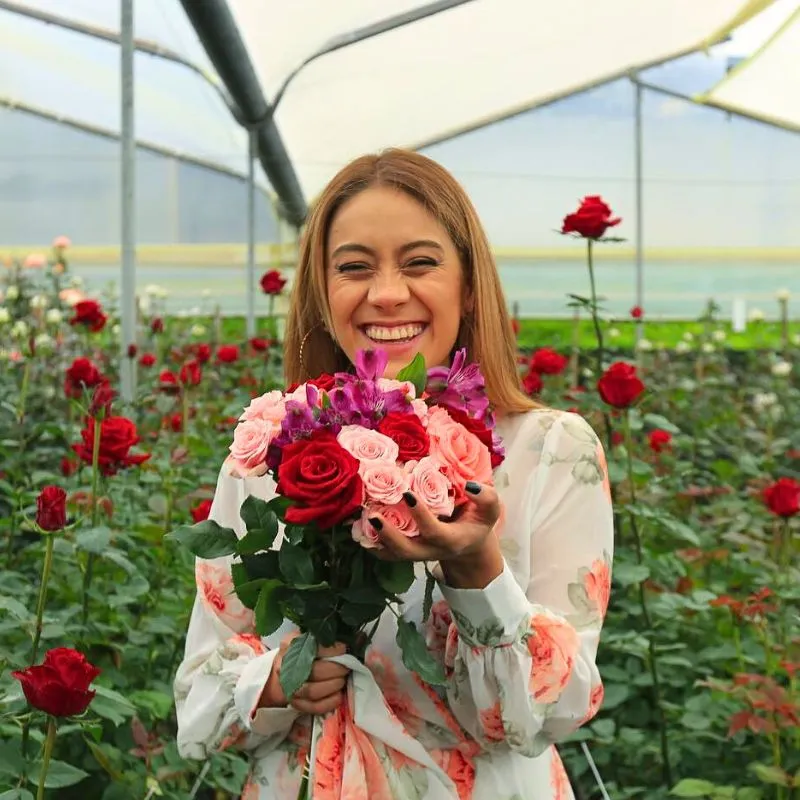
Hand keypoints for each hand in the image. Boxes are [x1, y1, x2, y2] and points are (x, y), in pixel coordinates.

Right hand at [259, 638, 349, 714]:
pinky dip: (330, 702)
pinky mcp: (296, 704)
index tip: (344, 649)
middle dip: (336, 670)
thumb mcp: (310, 636)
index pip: (312, 647)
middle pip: (313, 671)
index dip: (331, 650)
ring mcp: (289, 688)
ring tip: (343, 679)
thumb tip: (359, 637)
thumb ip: (331, 636)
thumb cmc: (301, 650)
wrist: (280, 671)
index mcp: (289, 645)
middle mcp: (285, 667)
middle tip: (347, 666)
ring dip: (333, 686)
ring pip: (312, 691)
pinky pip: (314, 707)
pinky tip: (339, 694)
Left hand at [371, 482, 502, 583]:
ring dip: (374, 538)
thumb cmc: (478, 521)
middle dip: (388, 535)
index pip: (434, 531)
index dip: (421, 515)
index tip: (407, 493)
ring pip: (392, 554)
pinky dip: (371, 542)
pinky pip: (385, 553)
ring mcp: (417, 554)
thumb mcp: (490, 510)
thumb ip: (486, 497)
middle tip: (372, 515)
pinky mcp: (406, 552)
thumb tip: (470, 485)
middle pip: (406, 551)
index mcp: (452, 541)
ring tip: (361, 518)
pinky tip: (358, 526)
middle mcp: (431, 551)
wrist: (469, 543)